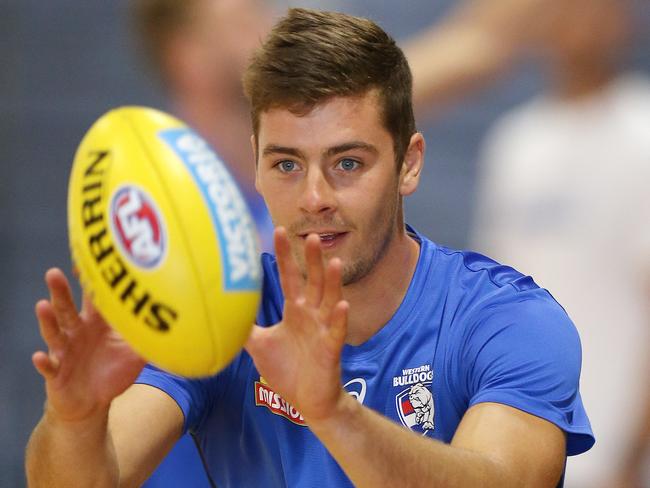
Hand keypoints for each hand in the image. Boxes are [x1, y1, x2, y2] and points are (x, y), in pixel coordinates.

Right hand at [32, 268, 145, 422]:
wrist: (92, 402)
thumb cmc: (114, 371)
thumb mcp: (136, 354)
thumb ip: (152, 336)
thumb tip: (180, 323)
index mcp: (96, 323)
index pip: (92, 297)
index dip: (89, 280)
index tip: (86, 260)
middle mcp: (77, 332)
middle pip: (67, 308)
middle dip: (60, 291)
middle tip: (54, 273)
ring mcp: (64, 351)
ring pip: (54, 332)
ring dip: (48, 320)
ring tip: (42, 305)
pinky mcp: (56, 372)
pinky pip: (49, 366)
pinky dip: (44, 362)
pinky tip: (40, 357)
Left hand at [245, 228, 349, 422]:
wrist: (307, 401)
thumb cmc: (287, 370)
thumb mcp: (259, 346)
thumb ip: (245, 327)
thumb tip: (220, 311)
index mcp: (295, 311)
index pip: (290, 277)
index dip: (285, 256)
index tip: (279, 231)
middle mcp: (311, 315)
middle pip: (313, 282)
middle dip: (313, 260)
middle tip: (312, 236)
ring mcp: (323, 330)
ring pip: (329, 301)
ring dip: (332, 282)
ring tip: (334, 262)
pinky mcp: (331, 349)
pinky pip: (336, 332)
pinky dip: (339, 318)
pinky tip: (342, 305)